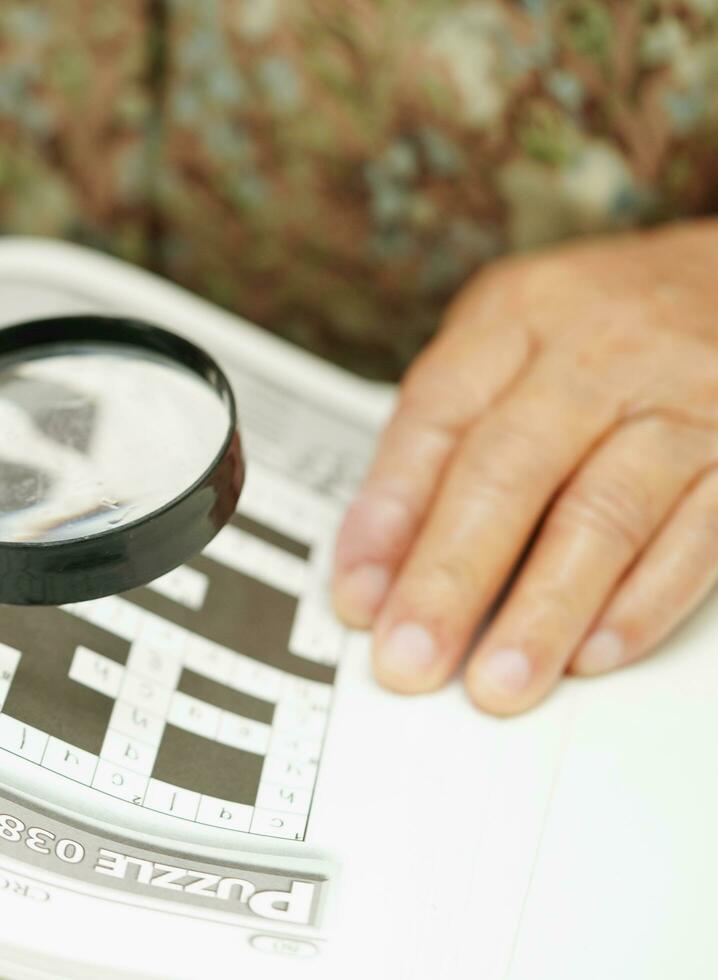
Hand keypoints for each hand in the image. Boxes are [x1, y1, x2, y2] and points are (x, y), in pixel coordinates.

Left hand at [332, 222, 717, 714]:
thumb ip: (442, 439)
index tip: (356, 594)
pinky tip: (593, 654)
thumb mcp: (508, 340)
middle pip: (511, 471)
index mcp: (518, 317)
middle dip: (451, 576)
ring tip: (498, 681)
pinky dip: (642, 604)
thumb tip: (377, 566)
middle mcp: (600, 352)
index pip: (437, 418)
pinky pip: (698, 538)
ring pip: (604, 514)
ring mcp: (687, 400)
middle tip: (410, 657)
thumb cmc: (603, 327)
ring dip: (545, 609)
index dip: (390, 513)